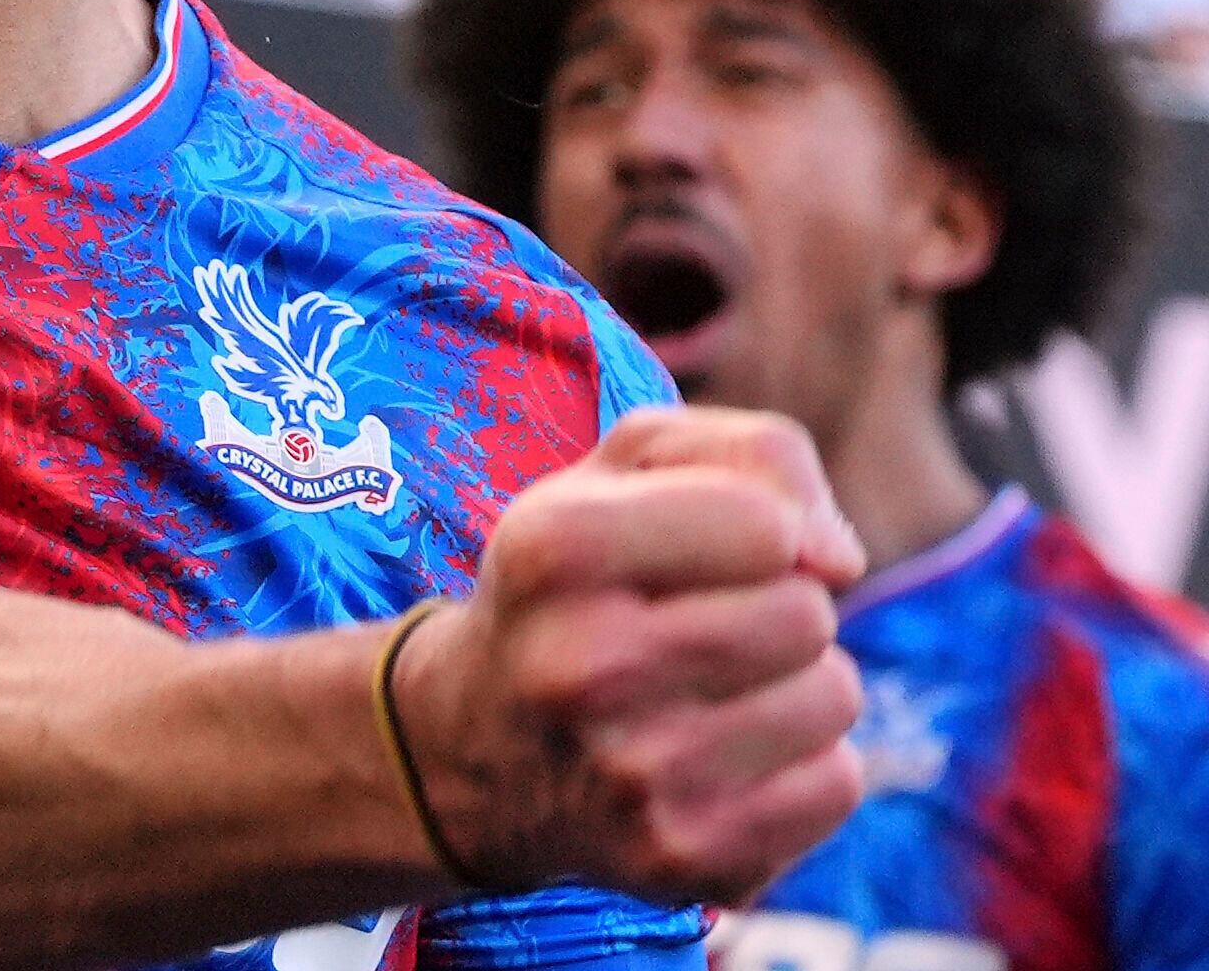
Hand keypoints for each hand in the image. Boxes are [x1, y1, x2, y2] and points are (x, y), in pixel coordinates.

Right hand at [390, 408, 866, 907]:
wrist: (475, 746)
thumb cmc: (576, 581)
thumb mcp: (627, 469)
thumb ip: (755, 453)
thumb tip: (841, 560)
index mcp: (552, 549)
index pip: (765, 525)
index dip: (764, 525)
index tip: (713, 542)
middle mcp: (578, 668)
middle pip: (806, 614)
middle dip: (779, 604)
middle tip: (703, 622)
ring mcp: (629, 778)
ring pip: (834, 697)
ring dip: (795, 683)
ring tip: (713, 689)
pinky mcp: (681, 862)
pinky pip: (835, 785)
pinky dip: (801, 764)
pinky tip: (723, 757)